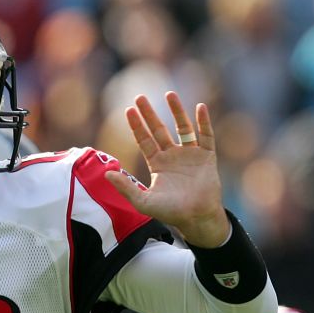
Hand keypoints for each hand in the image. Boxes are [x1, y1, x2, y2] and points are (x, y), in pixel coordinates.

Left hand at [104, 92, 228, 246]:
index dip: (137, 126)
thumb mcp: (143, 201)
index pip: (144, 140)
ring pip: (183, 128)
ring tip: (169, 94)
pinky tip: (200, 107)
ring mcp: (190, 155)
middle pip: (159, 129)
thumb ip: (125, 187)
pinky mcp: (207, 157)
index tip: (128, 110)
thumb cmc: (170, 212)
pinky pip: (206, 135)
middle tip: (140, 97)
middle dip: (150, 114)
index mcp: (157, 164)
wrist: (197, 217)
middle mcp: (172, 156)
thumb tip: (106, 174)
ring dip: (176, 111)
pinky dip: (203, 122)